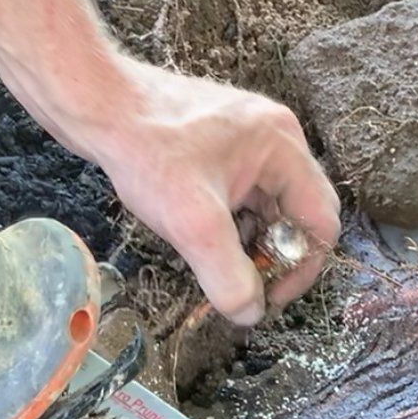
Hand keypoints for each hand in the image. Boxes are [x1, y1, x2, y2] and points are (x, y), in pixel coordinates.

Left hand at [91, 56, 340, 325]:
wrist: (96, 104)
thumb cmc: (146, 153)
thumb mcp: (192, 224)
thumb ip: (228, 275)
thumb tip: (250, 314)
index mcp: (283, 148)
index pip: (322, 220)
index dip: (304, 268)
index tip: (270, 297)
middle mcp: (275, 137)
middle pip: (299, 212)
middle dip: (278, 255)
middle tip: (247, 285)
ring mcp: (248, 137)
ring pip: (270, 205)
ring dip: (254, 241)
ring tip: (221, 265)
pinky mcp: (220, 142)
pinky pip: (244, 192)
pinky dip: (234, 222)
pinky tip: (206, 238)